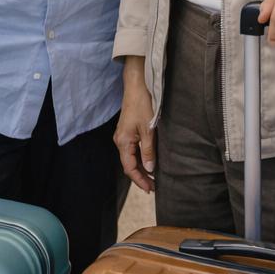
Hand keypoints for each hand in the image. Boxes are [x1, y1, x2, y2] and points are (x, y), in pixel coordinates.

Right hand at [114, 59, 156, 192]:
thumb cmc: (143, 104)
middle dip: (141, 176)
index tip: (150, 189)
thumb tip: (150, 168)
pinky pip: (133, 150)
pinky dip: (140, 158)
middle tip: (154, 187)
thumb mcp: (149, 129)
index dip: (139, 180)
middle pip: (129, 165)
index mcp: (123, 142)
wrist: (137, 84)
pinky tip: (149, 162)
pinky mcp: (128, 131)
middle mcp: (120, 140)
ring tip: (153, 178)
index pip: (129, 168)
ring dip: (141, 168)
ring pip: (131, 158)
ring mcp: (123, 136)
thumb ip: (148, 150)